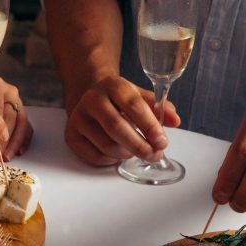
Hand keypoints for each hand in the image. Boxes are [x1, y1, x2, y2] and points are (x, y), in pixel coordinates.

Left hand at [0, 75, 33, 160]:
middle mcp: (8, 91)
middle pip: (8, 119)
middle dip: (1, 142)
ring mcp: (17, 99)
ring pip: (20, 123)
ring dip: (13, 144)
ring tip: (5, 158)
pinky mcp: (21, 108)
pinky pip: (26, 125)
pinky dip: (22, 140)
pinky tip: (17, 152)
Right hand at [64, 76, 180, 165]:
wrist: (90, 96)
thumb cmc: (119, 99)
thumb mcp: (140, 96)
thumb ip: (159, 108)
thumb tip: (175, 121)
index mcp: (112, 85)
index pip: (133, 106)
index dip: (150, 126)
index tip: (162, 141)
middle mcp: (91, 99)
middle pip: (117, 128)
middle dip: (140, 146)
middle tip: (153, 155)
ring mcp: (78, 118)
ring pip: (107, 146)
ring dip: (127, 154)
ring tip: (135, 150)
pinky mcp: (71, 135)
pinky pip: (95, 157)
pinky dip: (111, 160)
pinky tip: (117, 152)